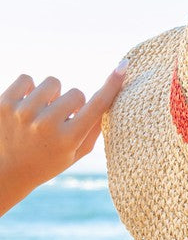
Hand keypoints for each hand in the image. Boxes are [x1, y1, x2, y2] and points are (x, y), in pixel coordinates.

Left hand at [0, 61, 127, 214]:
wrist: (6, 172)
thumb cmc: (47, 162)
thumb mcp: (75, 153)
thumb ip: (94, 129)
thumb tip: (109, 97)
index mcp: (68, 139)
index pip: (96, 106)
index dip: (112, 86)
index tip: (123, 66)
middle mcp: (46, 125)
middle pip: (75, 93)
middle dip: (71, 104)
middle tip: (59, 122)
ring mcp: (22, 113)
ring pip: (52, 83)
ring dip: (50, 95)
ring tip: (40, 114)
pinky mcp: (4, 103)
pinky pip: (27, 79)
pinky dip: (29, 89)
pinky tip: (25, 107)